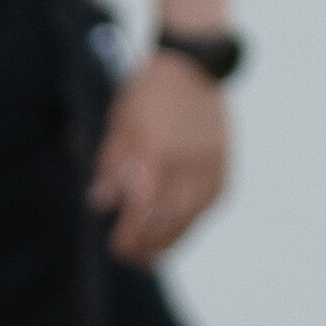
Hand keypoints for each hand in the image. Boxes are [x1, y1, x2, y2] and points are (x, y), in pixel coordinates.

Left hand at [91, 51, 228, 264]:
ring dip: (171, 242)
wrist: (192, 65)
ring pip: (191, 221)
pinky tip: (176, 229)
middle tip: (132, 260)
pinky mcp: (224, 167)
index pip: (141, 215)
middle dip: (148, 248)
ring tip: (153, 256)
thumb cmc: (147, 94)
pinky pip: (208, 206)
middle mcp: (187, 168)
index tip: (116, 247)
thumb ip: (110, 168)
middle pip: (168, 225)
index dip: (129, 238)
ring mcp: (210, 169)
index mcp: (156, 158)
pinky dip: (191, 222)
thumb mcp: (118, 127)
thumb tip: (101, 206)